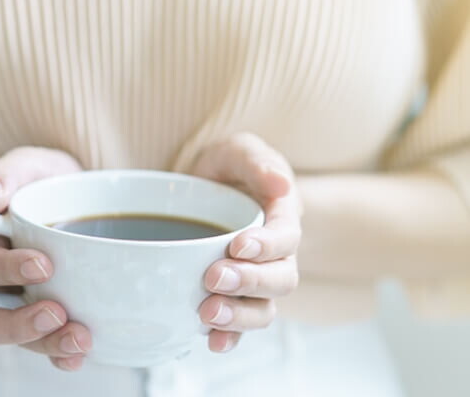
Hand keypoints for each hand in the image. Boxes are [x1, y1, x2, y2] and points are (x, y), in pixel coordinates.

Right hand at [0, 147, 91, 370]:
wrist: (82, 195)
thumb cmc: (45, 181)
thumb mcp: (28, 165)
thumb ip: (4, 174)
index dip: (7, 270)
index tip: (44, 263)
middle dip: (18, 324)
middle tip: (56, 314)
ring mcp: (24, 305)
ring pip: (19, 340)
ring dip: (46, 345)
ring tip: (81, 339)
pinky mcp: (53, 318)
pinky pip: (48, 348)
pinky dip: (62, 357)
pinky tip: (80, 355)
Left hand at [192, 133, 301, 352]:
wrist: (206, 187)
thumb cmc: (227, 167)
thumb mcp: (238, 151)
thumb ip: (256, 161)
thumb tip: (281, 184)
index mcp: (281, 215)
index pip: (286, 236)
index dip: (267, 245)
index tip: (237, 245)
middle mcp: (276, 253)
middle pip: (280, 279)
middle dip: (250, 282)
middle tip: (213, 278)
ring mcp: (257, 278)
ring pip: (265, 308)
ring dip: (240, 316)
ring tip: (207, 313)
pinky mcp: (235, 295)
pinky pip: (242, 324)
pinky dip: (230, 337)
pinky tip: (211, 342)